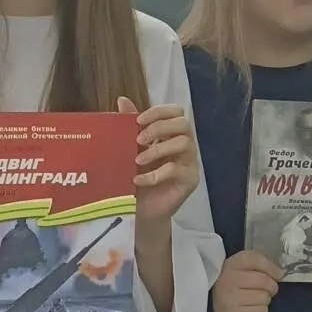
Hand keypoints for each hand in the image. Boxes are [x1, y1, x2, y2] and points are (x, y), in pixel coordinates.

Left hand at [121, 98, 200, 225]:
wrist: (140, 211)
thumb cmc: (136, 179)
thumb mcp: (129, 150)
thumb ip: (128, 126)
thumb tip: (122, 100)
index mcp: (170, 135)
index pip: (176, 112)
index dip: (159, 112)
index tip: (138, 120)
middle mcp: (184, 145)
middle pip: (184, 124)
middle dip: (160, 128)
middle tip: (139, 140)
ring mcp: (189, 163)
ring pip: (185, 143)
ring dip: (158, 150)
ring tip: (137, 161)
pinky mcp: (190, 180)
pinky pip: (177, 170)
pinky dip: (155, 174)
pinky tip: (138, 180)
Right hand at [211, 250, 280, 311]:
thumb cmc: (233, 292)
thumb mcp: (239, 273)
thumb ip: (256, 267)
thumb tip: (280, 273)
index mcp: (229, 265)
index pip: (255, 259)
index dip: (271, 267)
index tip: (277, 275)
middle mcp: (226, 279)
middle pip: (264, 280)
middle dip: (270, 288)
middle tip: (263, 292)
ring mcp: (228, 298)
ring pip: (264, 297)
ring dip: (263, 302)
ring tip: (252, 302)